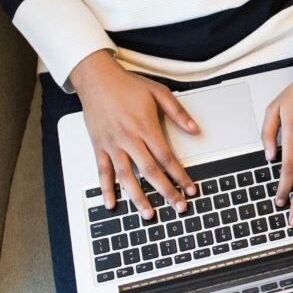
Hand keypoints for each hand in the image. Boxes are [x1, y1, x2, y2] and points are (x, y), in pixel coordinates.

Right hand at [70, 49, 198, 218]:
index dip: (180, 175)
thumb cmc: (127, 85)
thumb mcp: (159, 93)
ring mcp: (112, 144)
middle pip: (150, 171)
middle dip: (166, 191)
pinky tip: (112, 203)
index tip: (190, 188)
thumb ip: (178, 113)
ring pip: (126, 176)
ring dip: (138, 197)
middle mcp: (128, 138)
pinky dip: (106, 189)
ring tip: (148, 214)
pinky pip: (102, 171)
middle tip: (178, 206)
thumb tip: (196, 130)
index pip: (167, 158)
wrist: (96, 78)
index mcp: (145, 127)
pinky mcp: (98, 146)